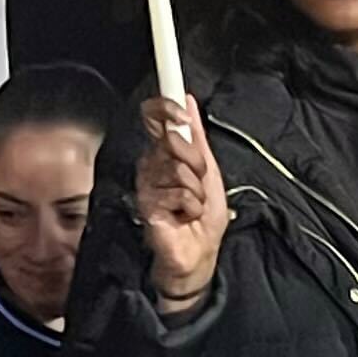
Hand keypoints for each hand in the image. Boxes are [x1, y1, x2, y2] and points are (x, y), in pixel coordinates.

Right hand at [133, 97, 229, 312]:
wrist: (198, 255)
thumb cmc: (203, 218)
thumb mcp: (211, 173)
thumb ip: (198, 138)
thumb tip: (189, 101)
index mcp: (165, 153)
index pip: (156, 117)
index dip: (166, 106)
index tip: (181, 108)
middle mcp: (152, 164)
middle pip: (171, 138)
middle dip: (196, 160)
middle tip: (199, 181)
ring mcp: (147, 184)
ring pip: (179, 169)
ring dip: (196, 191)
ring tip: (192, 207)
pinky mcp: (146, 204)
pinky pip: (178, 193)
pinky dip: (190, 207)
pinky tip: (184, 218)